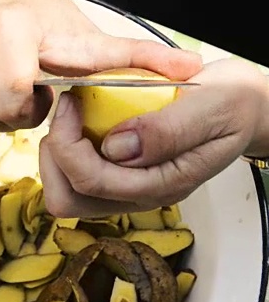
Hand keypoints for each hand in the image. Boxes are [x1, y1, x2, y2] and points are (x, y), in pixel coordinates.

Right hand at [0, 0, 202, 135]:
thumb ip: (136, 56)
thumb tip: (192, 69)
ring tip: (2, 90)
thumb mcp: (90, 37)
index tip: (39, 94)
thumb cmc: (46, 18)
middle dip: (9, 117)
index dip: (30, 109)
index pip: (12, 96)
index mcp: (8, 24)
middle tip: (22, 95)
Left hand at [39, 58, 268, 217]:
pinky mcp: (119, 174)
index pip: (92, 182)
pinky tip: (81, 122)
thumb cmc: (234, 105)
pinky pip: (75, 177)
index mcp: (162, 183)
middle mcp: (140, 194)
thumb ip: (168, 129)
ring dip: (58, 155)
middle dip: (56, 156)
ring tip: (73, 118)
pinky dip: (66, 151)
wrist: (245, 107)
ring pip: (66, 193)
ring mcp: (127, 187)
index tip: (72, 102)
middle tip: (68, 114)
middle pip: (68, 199)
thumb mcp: (213, 106)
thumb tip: (116, 147)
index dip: (69, 143)